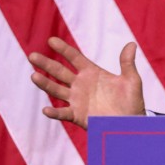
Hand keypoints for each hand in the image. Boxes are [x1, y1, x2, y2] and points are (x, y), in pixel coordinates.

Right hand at [29, 37, 145, 129]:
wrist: (131, 123)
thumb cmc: (132, 102)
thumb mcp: (131, 80)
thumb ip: (127, 63)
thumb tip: (131, 44)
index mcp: (92, 73)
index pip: (74, 57)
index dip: (63, 49)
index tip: (51, 40)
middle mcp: (81, 85)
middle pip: (60, 72)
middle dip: (46, 64)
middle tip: (32, 55)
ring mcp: (77, 100)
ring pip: (56, 90)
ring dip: (45, 84)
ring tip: (34, 76)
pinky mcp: (77, 115)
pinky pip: (63, 113)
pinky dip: (54, 112)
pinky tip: (46, 109)